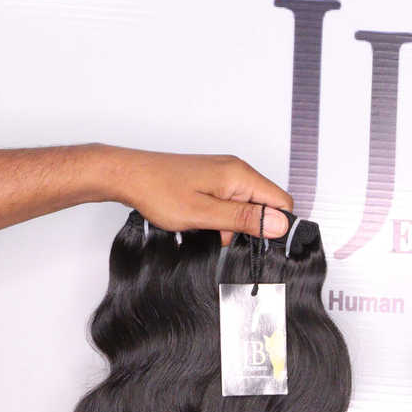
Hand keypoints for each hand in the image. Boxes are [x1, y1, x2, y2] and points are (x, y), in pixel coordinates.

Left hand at [100, 146, 293, 245]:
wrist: (129, 176)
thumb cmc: (159, 191)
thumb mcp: (205, 214)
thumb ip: (244, 219)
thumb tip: (280, 224)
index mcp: (240, 175)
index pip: (282, 202)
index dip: (275, 226)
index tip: (257, 241)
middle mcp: (236, 171)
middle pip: (264, 207)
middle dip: (248, 228)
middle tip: (220, 232)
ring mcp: (225, 174)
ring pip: (246, 208)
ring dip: (230, 225)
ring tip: (204, 224)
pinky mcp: (214, 181)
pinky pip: (230, 205)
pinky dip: (220, 218)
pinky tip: (201, 219)